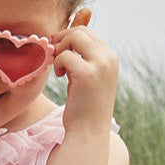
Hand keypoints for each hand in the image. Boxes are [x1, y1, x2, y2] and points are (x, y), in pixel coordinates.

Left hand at [52, 13, 118, 133]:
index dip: (68, 38)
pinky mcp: (87, 74)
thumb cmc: (84, 107)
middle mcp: (109, 58)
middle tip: (54, 56)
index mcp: (111, 57)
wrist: (88, 132)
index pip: (88, 32)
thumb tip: (67, 36)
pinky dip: (57, 63)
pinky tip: (61, 76)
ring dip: (60, 50)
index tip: (58, 51)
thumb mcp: (87, 77)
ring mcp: (100, 65)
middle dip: (62, 40)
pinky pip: (65, 56)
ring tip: (60, 69)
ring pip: (74, 38)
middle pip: (80, 31)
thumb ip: (83, 58)